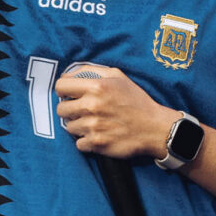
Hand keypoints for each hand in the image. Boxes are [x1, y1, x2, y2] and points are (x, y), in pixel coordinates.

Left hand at [54, 66, 180, 158]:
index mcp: (96, 86)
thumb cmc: (136, 101)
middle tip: (82, 111)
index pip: (60, 86)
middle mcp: (92, 106)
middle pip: (61, 109)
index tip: (69, 95)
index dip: (63, 91)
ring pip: (69, 127)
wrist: (154, 128)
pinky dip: (86, 141)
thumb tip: (69, 74)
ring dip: (79, 126)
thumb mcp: (118, 76)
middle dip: (69, 110)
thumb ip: (92, 70)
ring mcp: (93, 126)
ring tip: (94, 124)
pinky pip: (78, 144)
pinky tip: (98, 135)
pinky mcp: (96, 143)